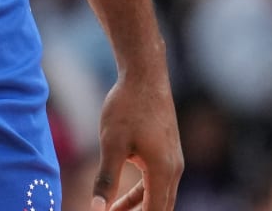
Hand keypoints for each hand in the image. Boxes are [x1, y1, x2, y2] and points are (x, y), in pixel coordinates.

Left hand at [91, 72, 182, 210]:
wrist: (144, 75)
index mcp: (163, 171)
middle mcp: (174, 169)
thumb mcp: (112, 144)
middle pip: (161, 208)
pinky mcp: (167, 152)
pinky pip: (156, 182)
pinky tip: (119, 197)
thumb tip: (96, 209)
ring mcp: (172, 160)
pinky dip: (140, 194)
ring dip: (137, 208)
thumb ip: (106, 179)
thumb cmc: (127, 107)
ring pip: (158, 196)